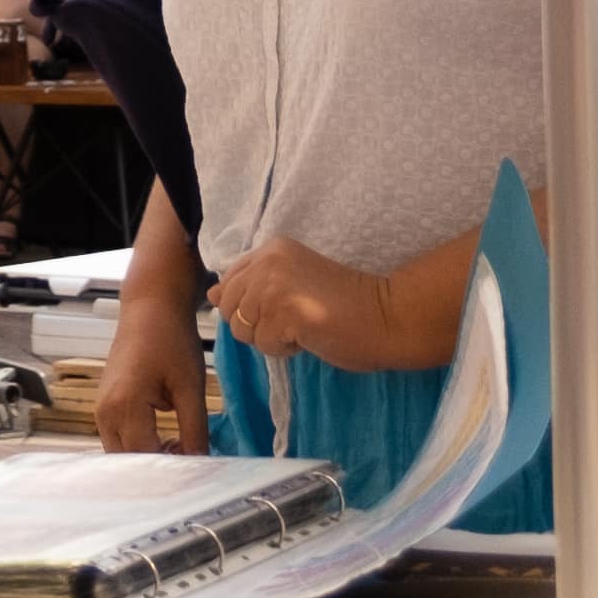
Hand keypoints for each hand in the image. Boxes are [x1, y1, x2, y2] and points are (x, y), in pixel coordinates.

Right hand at [98, 284, 210, 450]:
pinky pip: (119, 438)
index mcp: (124, 406)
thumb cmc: (171, 339)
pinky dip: (140, 445)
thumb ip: (195, 430)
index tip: (198, 465)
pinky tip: (165, 437)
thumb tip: (200, 463)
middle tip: (190, 457)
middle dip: (159, 466)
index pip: (146, 457)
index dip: (173, 467)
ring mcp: (101, 409)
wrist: (150, 307)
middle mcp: (105, 412)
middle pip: (129, 461)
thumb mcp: (190, 387)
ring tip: (179, 444)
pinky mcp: (104, 405)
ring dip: (148, 457)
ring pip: (122, 453)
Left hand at [207, 235, 420, 374]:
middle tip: (296, 318)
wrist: (386, 316)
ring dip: (271, 338)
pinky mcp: (283, 312)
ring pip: (243, 330)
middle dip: (257, 324)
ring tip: (304, 326)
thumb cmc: (345, 305)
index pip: (229, 284)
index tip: (284, 308)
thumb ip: (252, 286)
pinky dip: (285, 349)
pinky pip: (264, 345)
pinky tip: (310, 336)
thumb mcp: (290, 284)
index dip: (250, 307)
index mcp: (271, 248)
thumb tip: (211, 294)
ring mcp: (273, 285)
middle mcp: (267, 260)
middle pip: (230, 309)